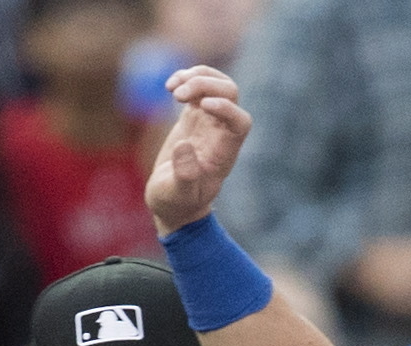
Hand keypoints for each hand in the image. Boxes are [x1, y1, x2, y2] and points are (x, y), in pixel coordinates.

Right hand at [147, 65, 251, 231]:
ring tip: (172, 88)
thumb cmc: (176, 203)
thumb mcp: (176, 194)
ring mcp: (208, 123)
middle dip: (206, 85)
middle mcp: (220, 134)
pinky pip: (198, 87)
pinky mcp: (193, 116)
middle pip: (230, 94)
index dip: (227, 108)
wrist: (171, 202)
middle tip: (178, 95)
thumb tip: (184, 146)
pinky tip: (169, 86)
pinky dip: (186, 78)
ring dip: (196, 76)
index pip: (241, 122)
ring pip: (216, 84)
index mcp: (224, 153)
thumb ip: (183, 174)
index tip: (203, 105)